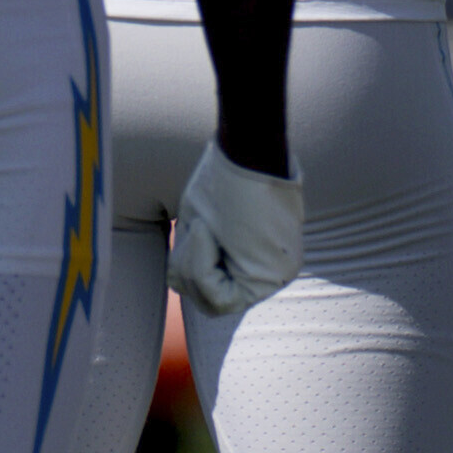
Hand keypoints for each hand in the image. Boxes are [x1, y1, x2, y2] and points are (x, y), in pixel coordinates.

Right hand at [168, 142, 303, 317]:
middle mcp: (269, 275)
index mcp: (256, 260)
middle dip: (189, 268)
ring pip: (210, 302)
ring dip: (193, 262)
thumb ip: (203, 254)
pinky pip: (220, 297)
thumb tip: (180, 281)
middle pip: (209, 302)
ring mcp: (273, 280)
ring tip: (205, 225)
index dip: (189, 267)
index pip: (210, 290)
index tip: (197, 230)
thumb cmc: (224, 176)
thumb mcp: (203, 224)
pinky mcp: (269, 280)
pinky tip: (209, 231)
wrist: (248, 149)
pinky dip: (201, 265)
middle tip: (197, 229)